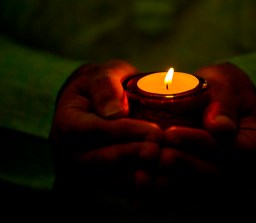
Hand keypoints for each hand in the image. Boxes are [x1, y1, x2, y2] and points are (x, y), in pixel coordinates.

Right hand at [49, 60, 163, 201]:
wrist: (96, 104)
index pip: (95, 129)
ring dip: (137, 179)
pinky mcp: (100, 180)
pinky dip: (139, 190)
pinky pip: (119, 189)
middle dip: (133, 156)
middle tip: (159, 152)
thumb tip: (114, 111)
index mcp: (67, 123)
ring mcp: (85, 169)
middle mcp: (71, 152)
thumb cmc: (101, 86)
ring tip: (163, 174)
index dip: (125, 132)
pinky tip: (161, 184)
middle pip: (101, 159)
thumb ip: (105, 86)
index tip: (154, 132)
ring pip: (110, 179)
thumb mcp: (100, 75)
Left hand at [148, 63, 255, 211]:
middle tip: (155, 154)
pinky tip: (140, 193)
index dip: (198, 142)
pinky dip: (163, 198)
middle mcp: (243, 169)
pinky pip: (185, 198)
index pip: (229, 148)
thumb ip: (225, 104)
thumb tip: (219, 127)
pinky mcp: (204, 188)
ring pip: (196, 190)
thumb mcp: (228, 85)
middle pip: (212, 174)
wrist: (220, 104)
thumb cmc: (224, 90)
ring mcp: (224, 182)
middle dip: (181, 164)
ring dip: (169, 186)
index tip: (171, 132)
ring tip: (143, 175)